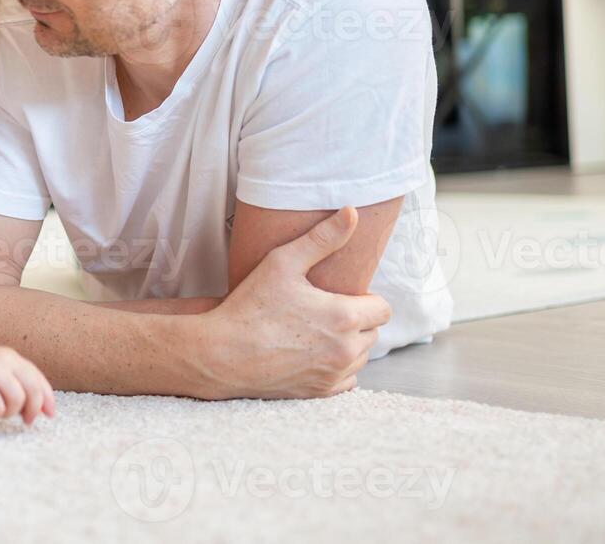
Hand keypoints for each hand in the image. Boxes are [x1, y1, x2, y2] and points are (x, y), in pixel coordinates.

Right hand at [0, 344, 55, 424]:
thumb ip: (14, 382)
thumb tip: (35, 406)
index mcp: (10, 357)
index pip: (38, 378)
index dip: (47, 398)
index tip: (49, 413)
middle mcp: (4, 361)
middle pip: (33, 389)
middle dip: (33, 409)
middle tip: (26, 420)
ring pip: (18, 400)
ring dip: (10, 412)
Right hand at [203, 206, 391, 398]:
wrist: (222, 354)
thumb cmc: (250, 307)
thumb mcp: (282, 263)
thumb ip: (322, 238)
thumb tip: (352, 212)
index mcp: (343, 317)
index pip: (383, 308)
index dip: (365, 298)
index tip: (340, 295)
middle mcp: (346, 350)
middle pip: (373, 332)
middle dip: (355, 320)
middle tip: (322, 310)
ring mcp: (334, 375)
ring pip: (361, 357)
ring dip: (348, 344)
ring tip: (316, 331)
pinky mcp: (320, 393)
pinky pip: (347, 380)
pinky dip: (336, 368)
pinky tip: (312, 354)